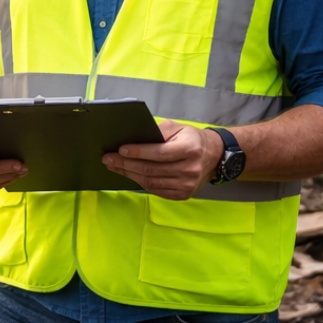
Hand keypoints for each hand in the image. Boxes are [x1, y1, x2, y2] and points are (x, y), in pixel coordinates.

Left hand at [102, 120, 223, 199]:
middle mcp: (190, 169)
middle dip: (126, 164)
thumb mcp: (178, 128)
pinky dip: (140, 183)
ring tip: (114, 167)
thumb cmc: (191, 139)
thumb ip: (159, 131)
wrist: (214, 156)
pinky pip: (156, 190)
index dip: (138, 152)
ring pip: (151, 182)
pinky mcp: (183, 194)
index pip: (159, 153)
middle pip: (152, 169)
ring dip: (129, 174)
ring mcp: (187, 184)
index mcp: (189, 149)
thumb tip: (136, 137)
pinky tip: (129, 175)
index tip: (120, 149)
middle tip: (108, 159)